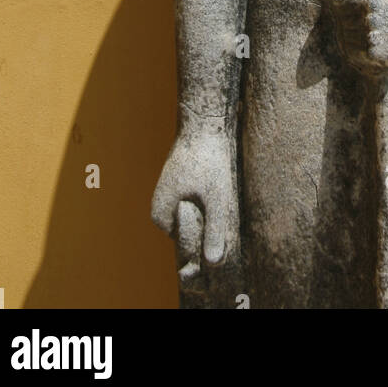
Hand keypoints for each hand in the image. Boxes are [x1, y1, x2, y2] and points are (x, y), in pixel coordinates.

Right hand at [151, 124, 238, 279]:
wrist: (205, 123)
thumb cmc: (209, 159)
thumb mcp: (216, 196)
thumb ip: (215, 228)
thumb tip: (213, 263)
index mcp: (161, 217)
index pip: (186, 248)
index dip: (207, 245)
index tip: (223, 229)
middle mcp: (161, 211)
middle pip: (190, 235)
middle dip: (209, 231)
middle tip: (227, 211)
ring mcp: (169, 199)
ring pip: (194, 221)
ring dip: (211, 219)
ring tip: (224, 199)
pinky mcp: (180, 189)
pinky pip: (195, 208)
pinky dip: (209, 207)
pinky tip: (221, 193)